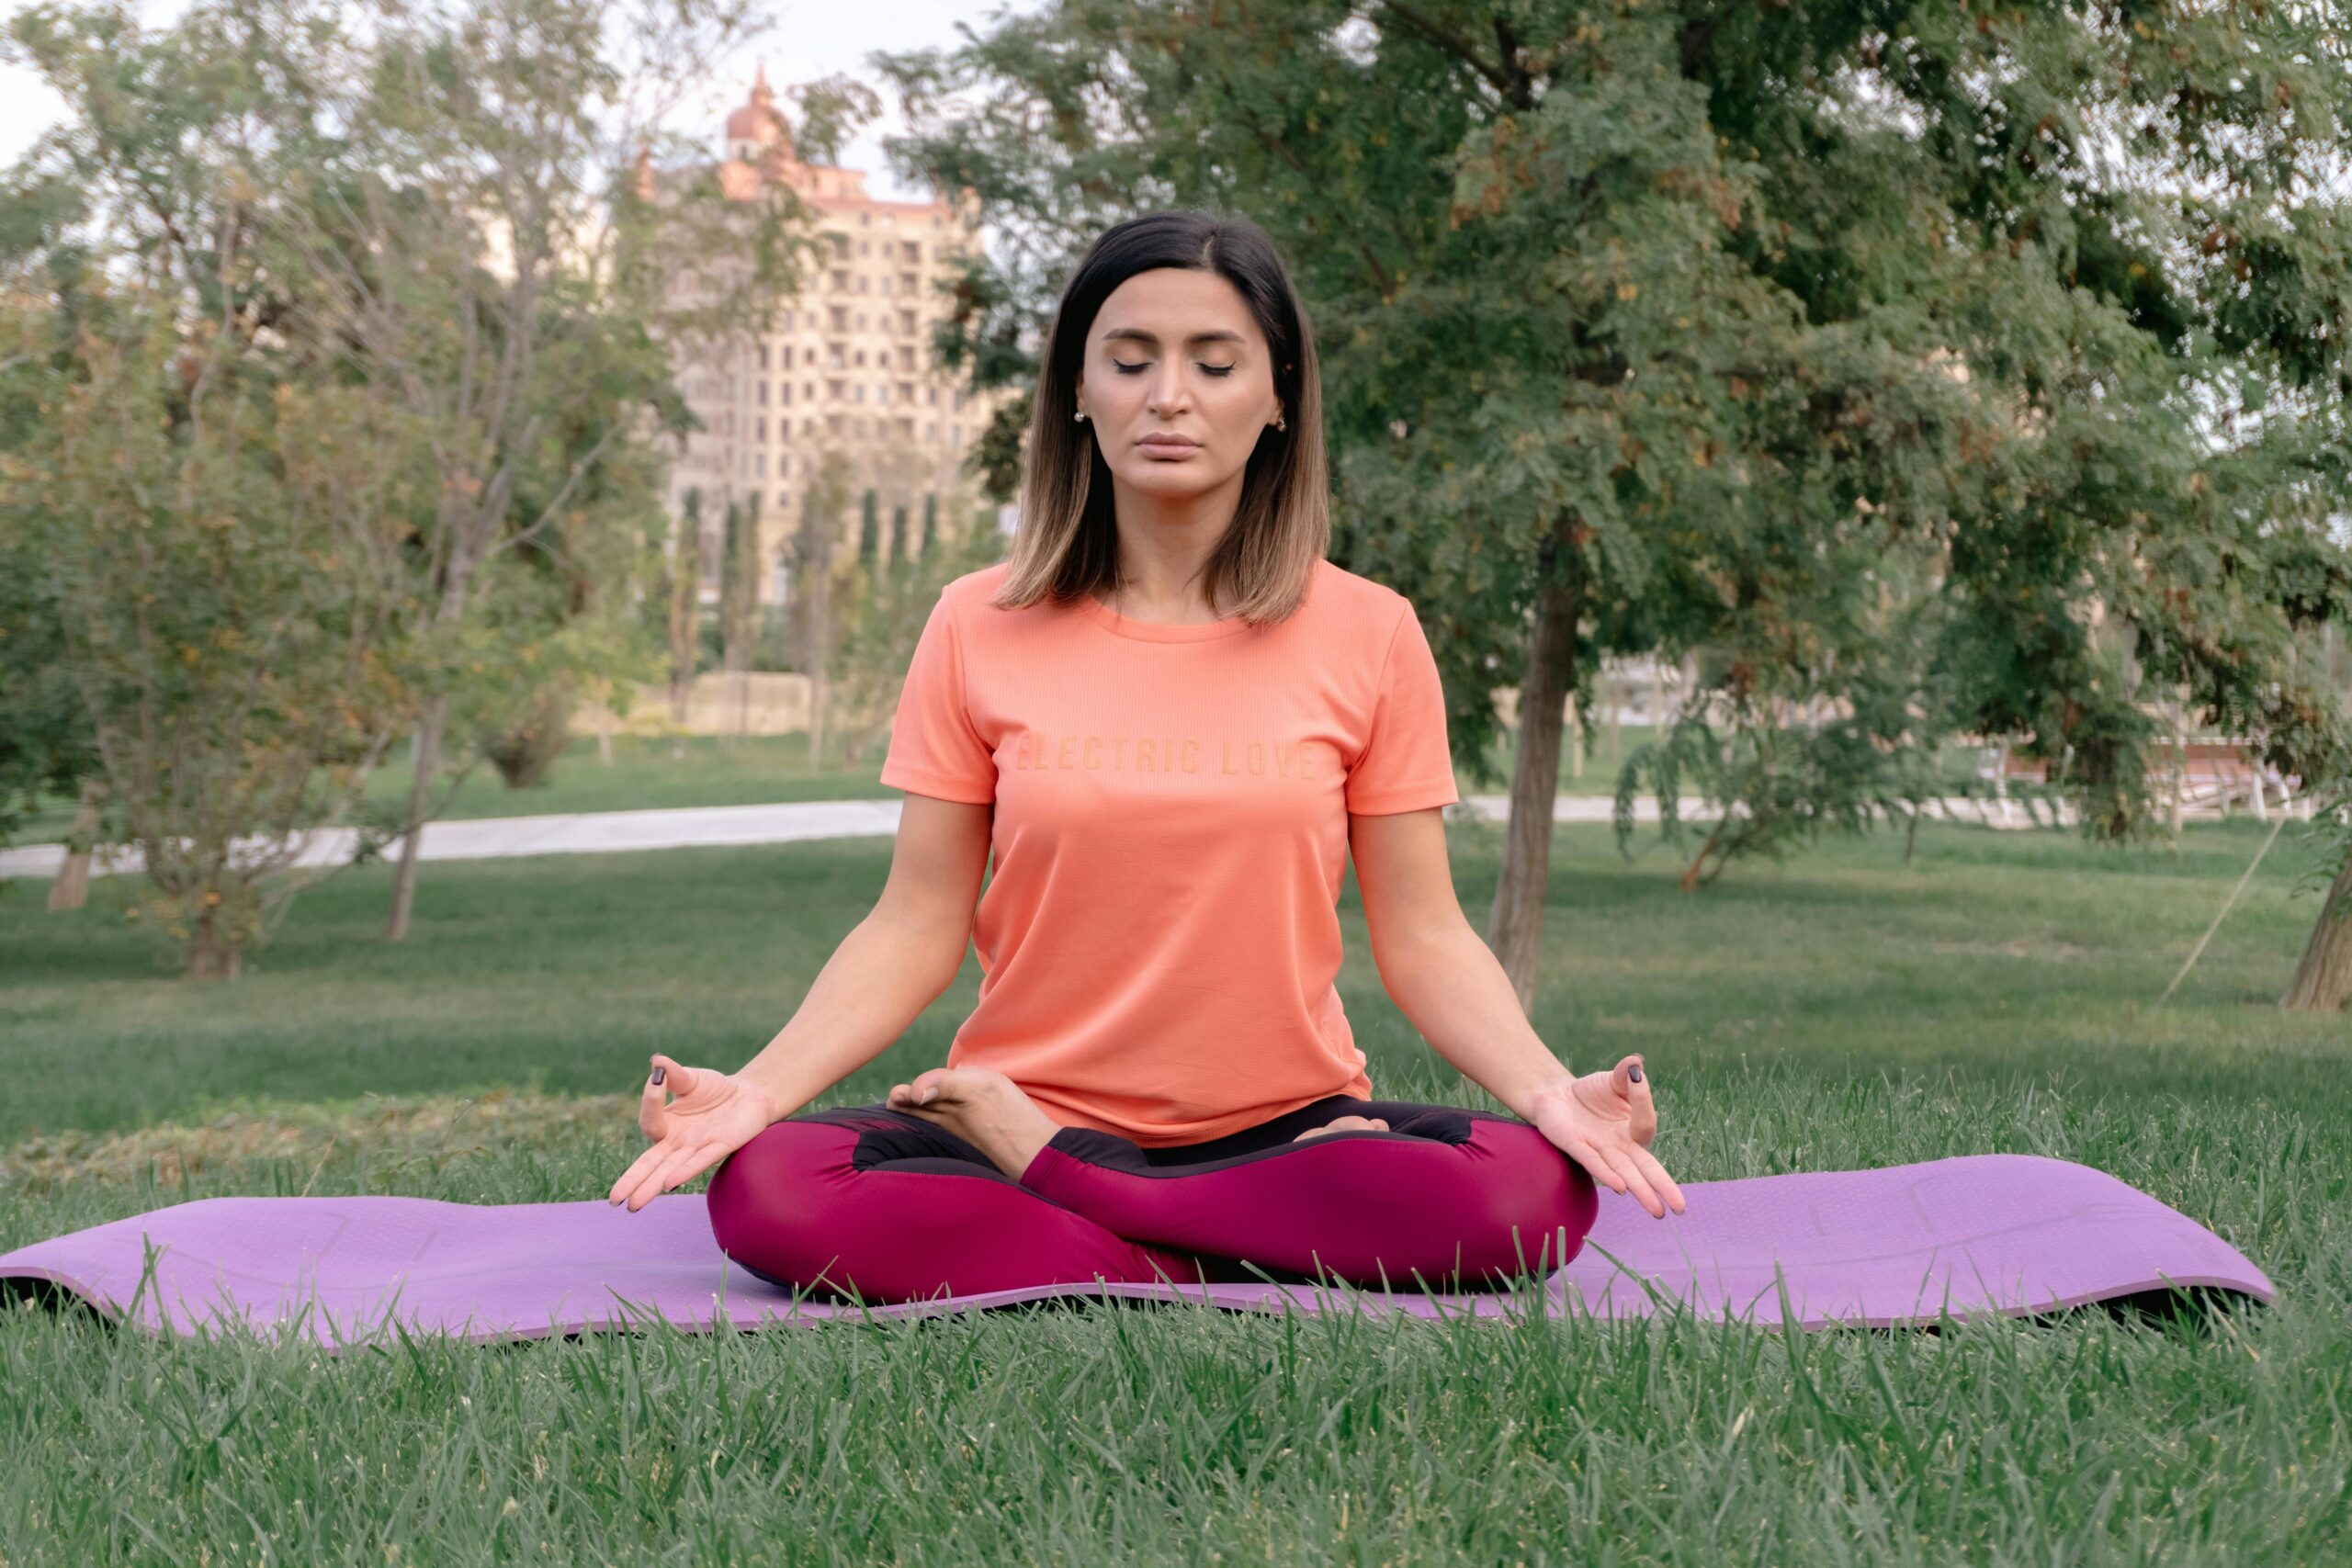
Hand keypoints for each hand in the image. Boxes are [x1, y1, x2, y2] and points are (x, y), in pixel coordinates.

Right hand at [606, 1053, 780, 1212]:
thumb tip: (656, 1061)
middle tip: (614, 1199)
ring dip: (652, 1186)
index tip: (658, 1081)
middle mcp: (678, 1142)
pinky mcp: (721, 1147)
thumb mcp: (691, 1078)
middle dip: (632, 1180)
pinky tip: (670, 1183)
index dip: (651, 1102)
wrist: (750, 1095)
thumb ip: (674, 1074)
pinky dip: (685, 1171)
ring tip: (633, 1204)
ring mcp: (697, 1147)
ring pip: (669, 1170)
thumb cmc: (715, 1090)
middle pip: (650, 1164)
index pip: (651, 1122)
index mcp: (668, 1125)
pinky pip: (700, 1161)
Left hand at [1524, 1053, 1685, 1219]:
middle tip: (1680, 1208)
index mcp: (1632, 1130)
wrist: (1555, 1095)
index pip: (1646, 1124)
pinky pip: (1593, 1162)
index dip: (1643, 1101)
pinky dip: (1607, 1175)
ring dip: (1641, 1191)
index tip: (1636, 1078)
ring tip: (1657, 1210)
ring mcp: (1598, 1149)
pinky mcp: (1575, 1146)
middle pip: (1645, 1168)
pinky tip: (1621, 1188)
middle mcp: (1619, 1145)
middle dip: (1663, 1187)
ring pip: (1624, 1173)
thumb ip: (1626, 1074)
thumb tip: (1637, 1062)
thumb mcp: (1613, 1080)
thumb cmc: (1591, 1093)